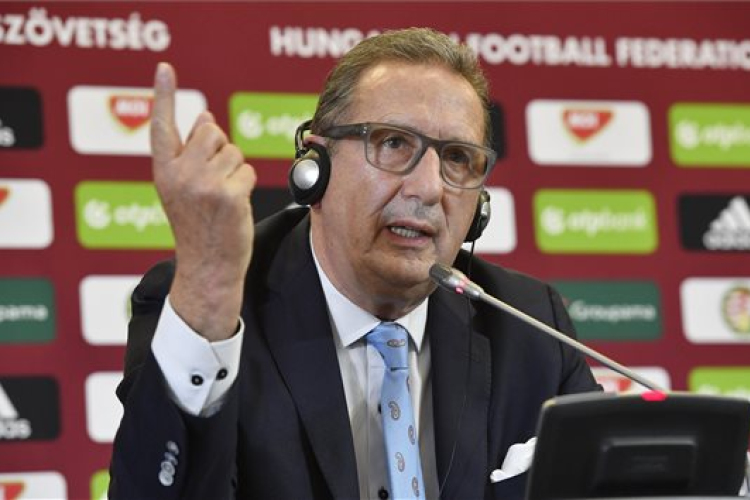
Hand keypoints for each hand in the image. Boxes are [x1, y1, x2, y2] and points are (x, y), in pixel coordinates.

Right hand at [151, 62, 255, 340]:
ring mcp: (203, 184)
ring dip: (235, 170)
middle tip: (213, 181)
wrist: (206, 269)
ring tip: (222, 198)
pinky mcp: (228, 195)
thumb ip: (189, 154)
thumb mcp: (182, 189)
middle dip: (219, 149)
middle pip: (211, 131)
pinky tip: (234, 207)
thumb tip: (206, 117)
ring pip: (233, 151)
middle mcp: (178, 174)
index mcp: (162, 171)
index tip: (164, 68)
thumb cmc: (198, 227)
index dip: (164, 94)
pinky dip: (246, 186)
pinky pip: (248, 171)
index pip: (162, 126)